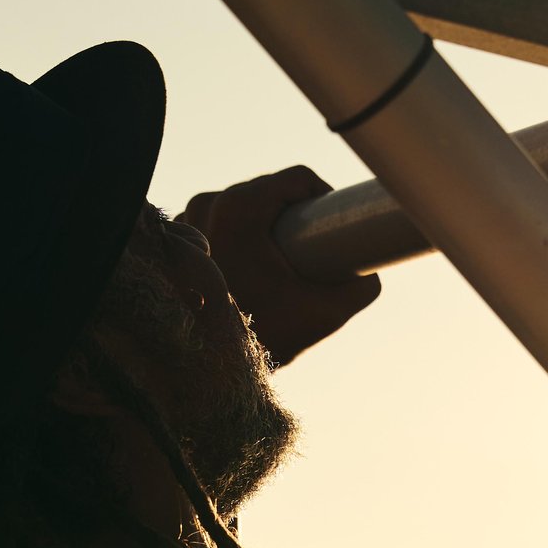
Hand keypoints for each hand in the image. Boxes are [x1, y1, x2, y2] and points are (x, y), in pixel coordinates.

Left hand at [179, 166, 380, 365]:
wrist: (204, 368)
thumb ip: (362, 286)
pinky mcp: (174, 241)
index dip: (322, 198)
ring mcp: (186, 221)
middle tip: (308, 251)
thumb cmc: (262, 337)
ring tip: (278, 260)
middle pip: (266, 190)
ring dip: (261, 224)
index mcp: (240, 208)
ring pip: (239, 206)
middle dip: (291, 215)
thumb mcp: (326, 312)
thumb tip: (373, 270)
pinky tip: (246, 262)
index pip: (296, 179)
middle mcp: (208, 204)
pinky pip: (214, 223)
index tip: (331, 227)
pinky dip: (232, 237)